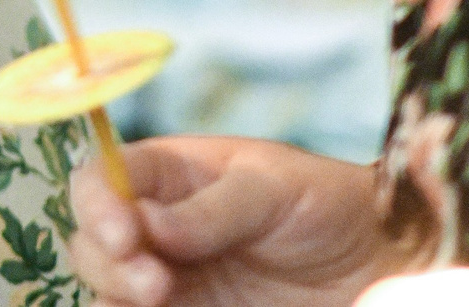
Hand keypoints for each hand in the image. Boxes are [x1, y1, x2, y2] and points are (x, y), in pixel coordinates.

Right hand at [67, 137, 417, 306]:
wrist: (376, 263)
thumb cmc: (328, 204)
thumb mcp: (275, 188)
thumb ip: (215, 207)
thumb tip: (152, 227)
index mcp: (170, 174)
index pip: (105, 177)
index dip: (98, 202)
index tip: (123, 235)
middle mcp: (157, 225)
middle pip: (92, 238)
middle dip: (108, 261)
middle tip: (155, 285)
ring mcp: (169, 277)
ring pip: (105, 287)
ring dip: (115, 295)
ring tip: (159, 300)